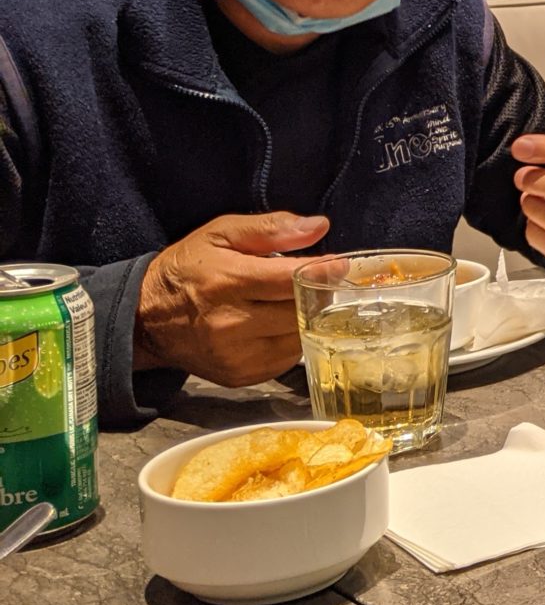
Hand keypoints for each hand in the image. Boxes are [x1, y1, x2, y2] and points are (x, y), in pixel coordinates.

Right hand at [136, 212, 330, 385]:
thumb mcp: (221, 233)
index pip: (289, 280)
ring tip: (299, 301)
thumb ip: (271, 228)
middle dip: (318, 295)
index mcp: (226, 282)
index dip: (322, 272)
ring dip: (308, 319)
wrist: (146, 319)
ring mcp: (236, 355)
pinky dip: (292, 339)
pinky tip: (280, 324)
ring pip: (299, 337)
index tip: (339, 265)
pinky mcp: (240, 376)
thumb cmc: (187, 269)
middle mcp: (230, 323)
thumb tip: (319, 227)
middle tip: (322, 282)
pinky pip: (287, 359)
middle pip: (300, 311)